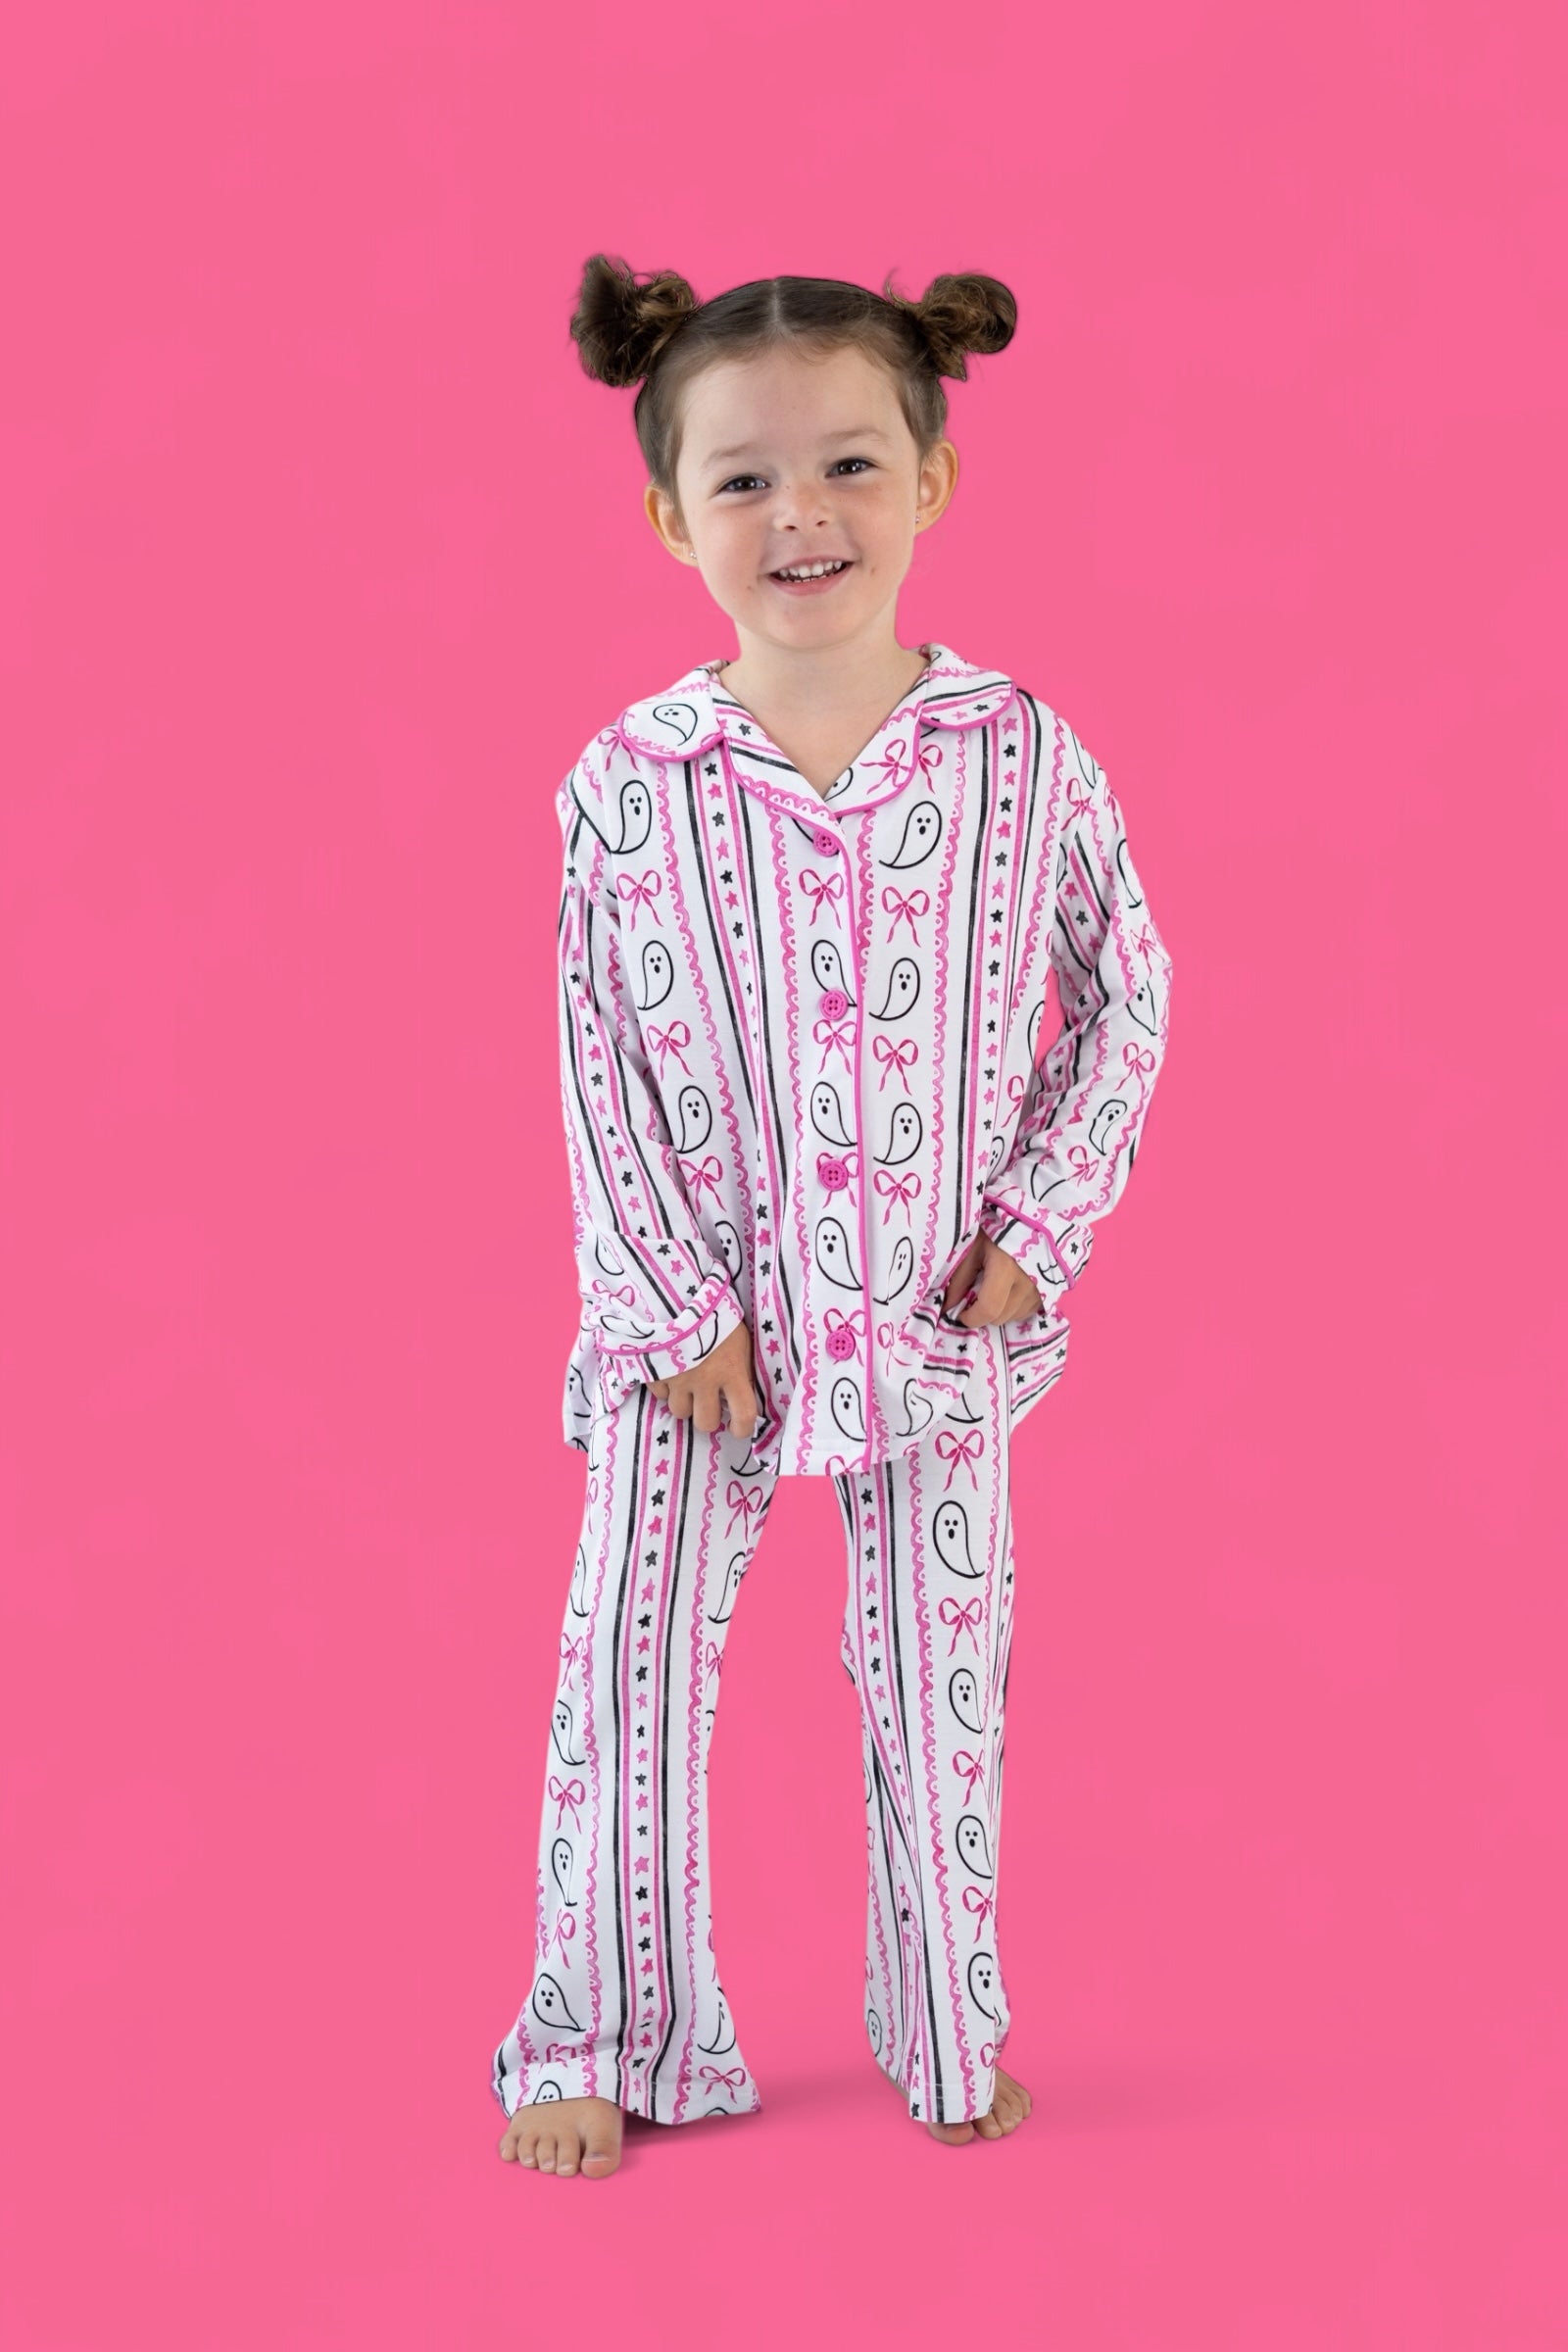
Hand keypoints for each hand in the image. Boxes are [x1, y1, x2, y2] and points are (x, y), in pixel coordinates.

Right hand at [645, 1318, 759, 1438]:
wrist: (677, 1290)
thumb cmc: (716, 1312)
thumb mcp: (739, 1337)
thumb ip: (741, 1365)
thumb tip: (743, 1388)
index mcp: (732, 1370)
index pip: (744, 1415)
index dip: (743, 1429)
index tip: (738, 1428)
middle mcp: (705, 1380)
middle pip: (705, 1423)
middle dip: (707, 1417)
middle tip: (708, 1403)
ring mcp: (677, 1378)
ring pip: (679, 1412)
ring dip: (684, 1402)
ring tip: (686, 1384)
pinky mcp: (654, 1372)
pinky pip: (658, 1394)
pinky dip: (664, 1387)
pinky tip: (669, 1370)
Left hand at [941, 1230, 1042, 1327]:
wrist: (1023, 1221)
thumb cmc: (993, 1231)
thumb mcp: (971, 1248)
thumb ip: (959, 1279)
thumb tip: (948, 1308)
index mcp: (1005, 1268)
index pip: (988, 1309)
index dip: (971, 1317)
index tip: (960, 1311)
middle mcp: (1027, 1282)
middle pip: (999, 1317)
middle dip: (982, 1312)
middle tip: (975, 1294)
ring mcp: (1041, 1288)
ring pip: (1012, 1317)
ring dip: (998, 1310)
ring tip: (993, 1288)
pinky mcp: (1048, 1292)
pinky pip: (1026, 1313)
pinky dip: (1013, 1308)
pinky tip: (1008, 1290)